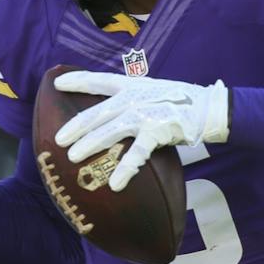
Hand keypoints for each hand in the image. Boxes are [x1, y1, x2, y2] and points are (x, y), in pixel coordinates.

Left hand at [53, 72, 228, 191]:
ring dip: (91, 144)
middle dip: (76, 125)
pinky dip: (126, 168)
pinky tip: (115, 182)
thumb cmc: (176, 100)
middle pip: (98, 111)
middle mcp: (134, 97)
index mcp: (131, 85)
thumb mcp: (149, 90)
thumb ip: (128, 96)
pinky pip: (138, 153)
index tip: (57, 83)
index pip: (100, 80)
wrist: (207, 106)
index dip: (78, 81)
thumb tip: (107, 109)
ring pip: (111, 130)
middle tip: (57, 139)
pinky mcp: (158, 130)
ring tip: (73, 157)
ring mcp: (145, 114)